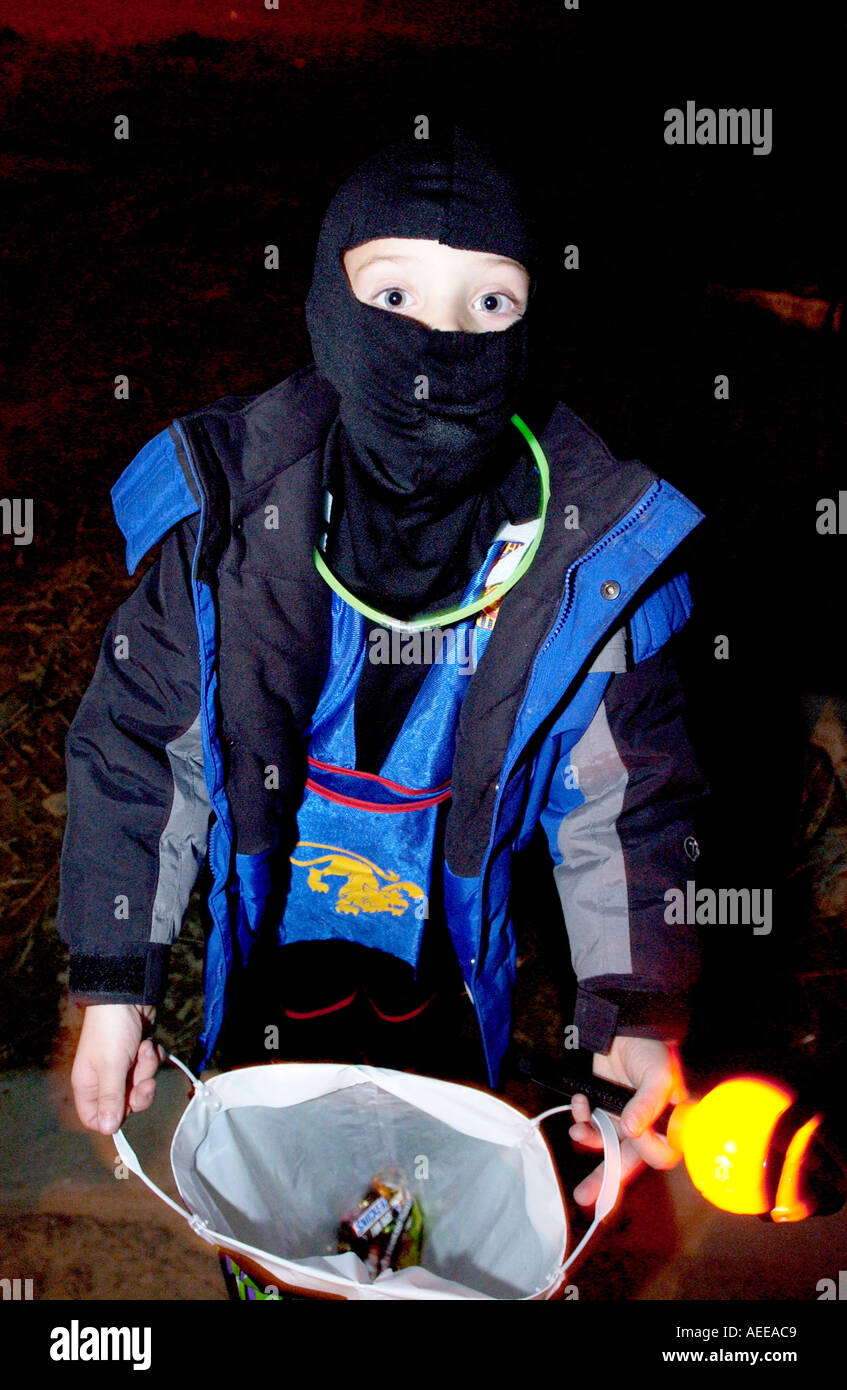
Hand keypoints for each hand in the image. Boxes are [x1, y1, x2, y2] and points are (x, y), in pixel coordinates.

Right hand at [70, 1003, 163, 1134]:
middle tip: (145, 1078)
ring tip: (144, 1048)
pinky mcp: (139, 1054)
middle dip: (140, 1091)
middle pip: (126, 1104)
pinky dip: (154, 1056)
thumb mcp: (111, 1068)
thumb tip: (107, 1130)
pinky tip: (150, 1042)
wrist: (128, 995)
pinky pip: (151, 1067)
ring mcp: (123, 1066)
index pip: (95, 1118)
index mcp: (89, 1085)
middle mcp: (104, 1078)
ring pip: (142, 1084)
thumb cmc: (113, 1030)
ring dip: (148, 1067)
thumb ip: (111, 1099)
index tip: (128, 1108)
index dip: (113, 1119)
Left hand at [568, 1036, 686, 1206]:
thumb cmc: (653, 1051)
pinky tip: (580, 1101)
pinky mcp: (601, 1107)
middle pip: (626, 1162)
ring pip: (602, 1145)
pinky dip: (580, 1115)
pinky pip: (588, 1122)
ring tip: (578, 1131)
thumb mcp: (658, 1075)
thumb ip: (648, 1103)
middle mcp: (645, 1128)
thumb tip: (632, 1130)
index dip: (645, 1149)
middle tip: (585, 1198)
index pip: (659, 1155)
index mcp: (668, 1125)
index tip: (634, 1130)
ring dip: (587, 1140)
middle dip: (605, 1181)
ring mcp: (621, 1119)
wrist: (625, 1027)